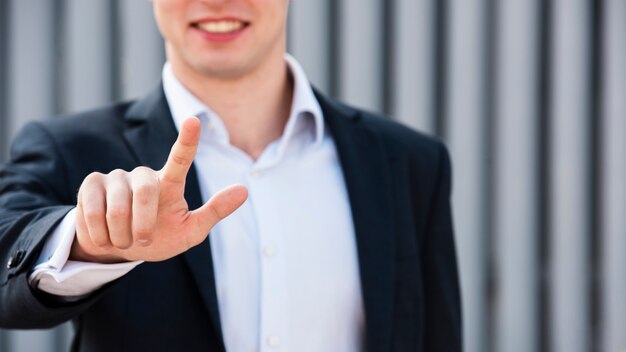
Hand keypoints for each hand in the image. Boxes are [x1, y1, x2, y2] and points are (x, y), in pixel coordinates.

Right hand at [72, 117, 247, 262]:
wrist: (119, 250)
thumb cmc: (159, 238)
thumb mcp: (190, 231)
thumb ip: (215, 211)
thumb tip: (244, 190)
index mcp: (170, 183)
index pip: (180, 158)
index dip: (187, 140)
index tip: (193, 120)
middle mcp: (143, 174)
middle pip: (146, 191)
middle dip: (144, 224)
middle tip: (143, 241)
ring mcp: (115, 176)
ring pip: (117, 206)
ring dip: (121, 234)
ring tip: (123, 241)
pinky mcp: (91, 184)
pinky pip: (93, 211)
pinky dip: (100, 233)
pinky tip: (103, 236)